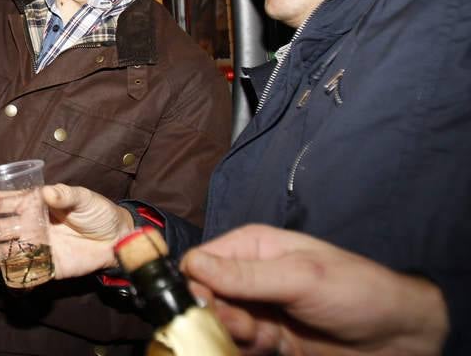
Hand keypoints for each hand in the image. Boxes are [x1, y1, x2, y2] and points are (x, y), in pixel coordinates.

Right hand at [0, 183, 134, 279]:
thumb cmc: (98, 212)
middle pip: (1, 228)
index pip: (5, 202)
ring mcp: (36, 246)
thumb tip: (47, 192)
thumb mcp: (83, 198)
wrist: (117, 239)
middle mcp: (30, 225)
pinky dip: (12, 275)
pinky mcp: (46, 266)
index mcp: (35, 204)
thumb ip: (65, 195)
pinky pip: (25, 272)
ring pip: (8, 251)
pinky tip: (4, 276)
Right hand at [180, 224, 448, 355]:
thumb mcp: (300, 277)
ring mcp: (259, 309)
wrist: (400, 336)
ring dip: (230, 335)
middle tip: (243, 326)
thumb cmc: (355, 292)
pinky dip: (240, 350)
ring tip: (261, 338)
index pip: (200, 261)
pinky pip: (238, 345)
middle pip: (205, 296)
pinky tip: (261, 348)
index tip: (203, 305)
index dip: (194, 284)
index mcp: (252, 247)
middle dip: (214, 315)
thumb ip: (245, 275)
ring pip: (219, 323)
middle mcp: (249, 276)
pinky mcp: (269, 340)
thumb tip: (192, 265)